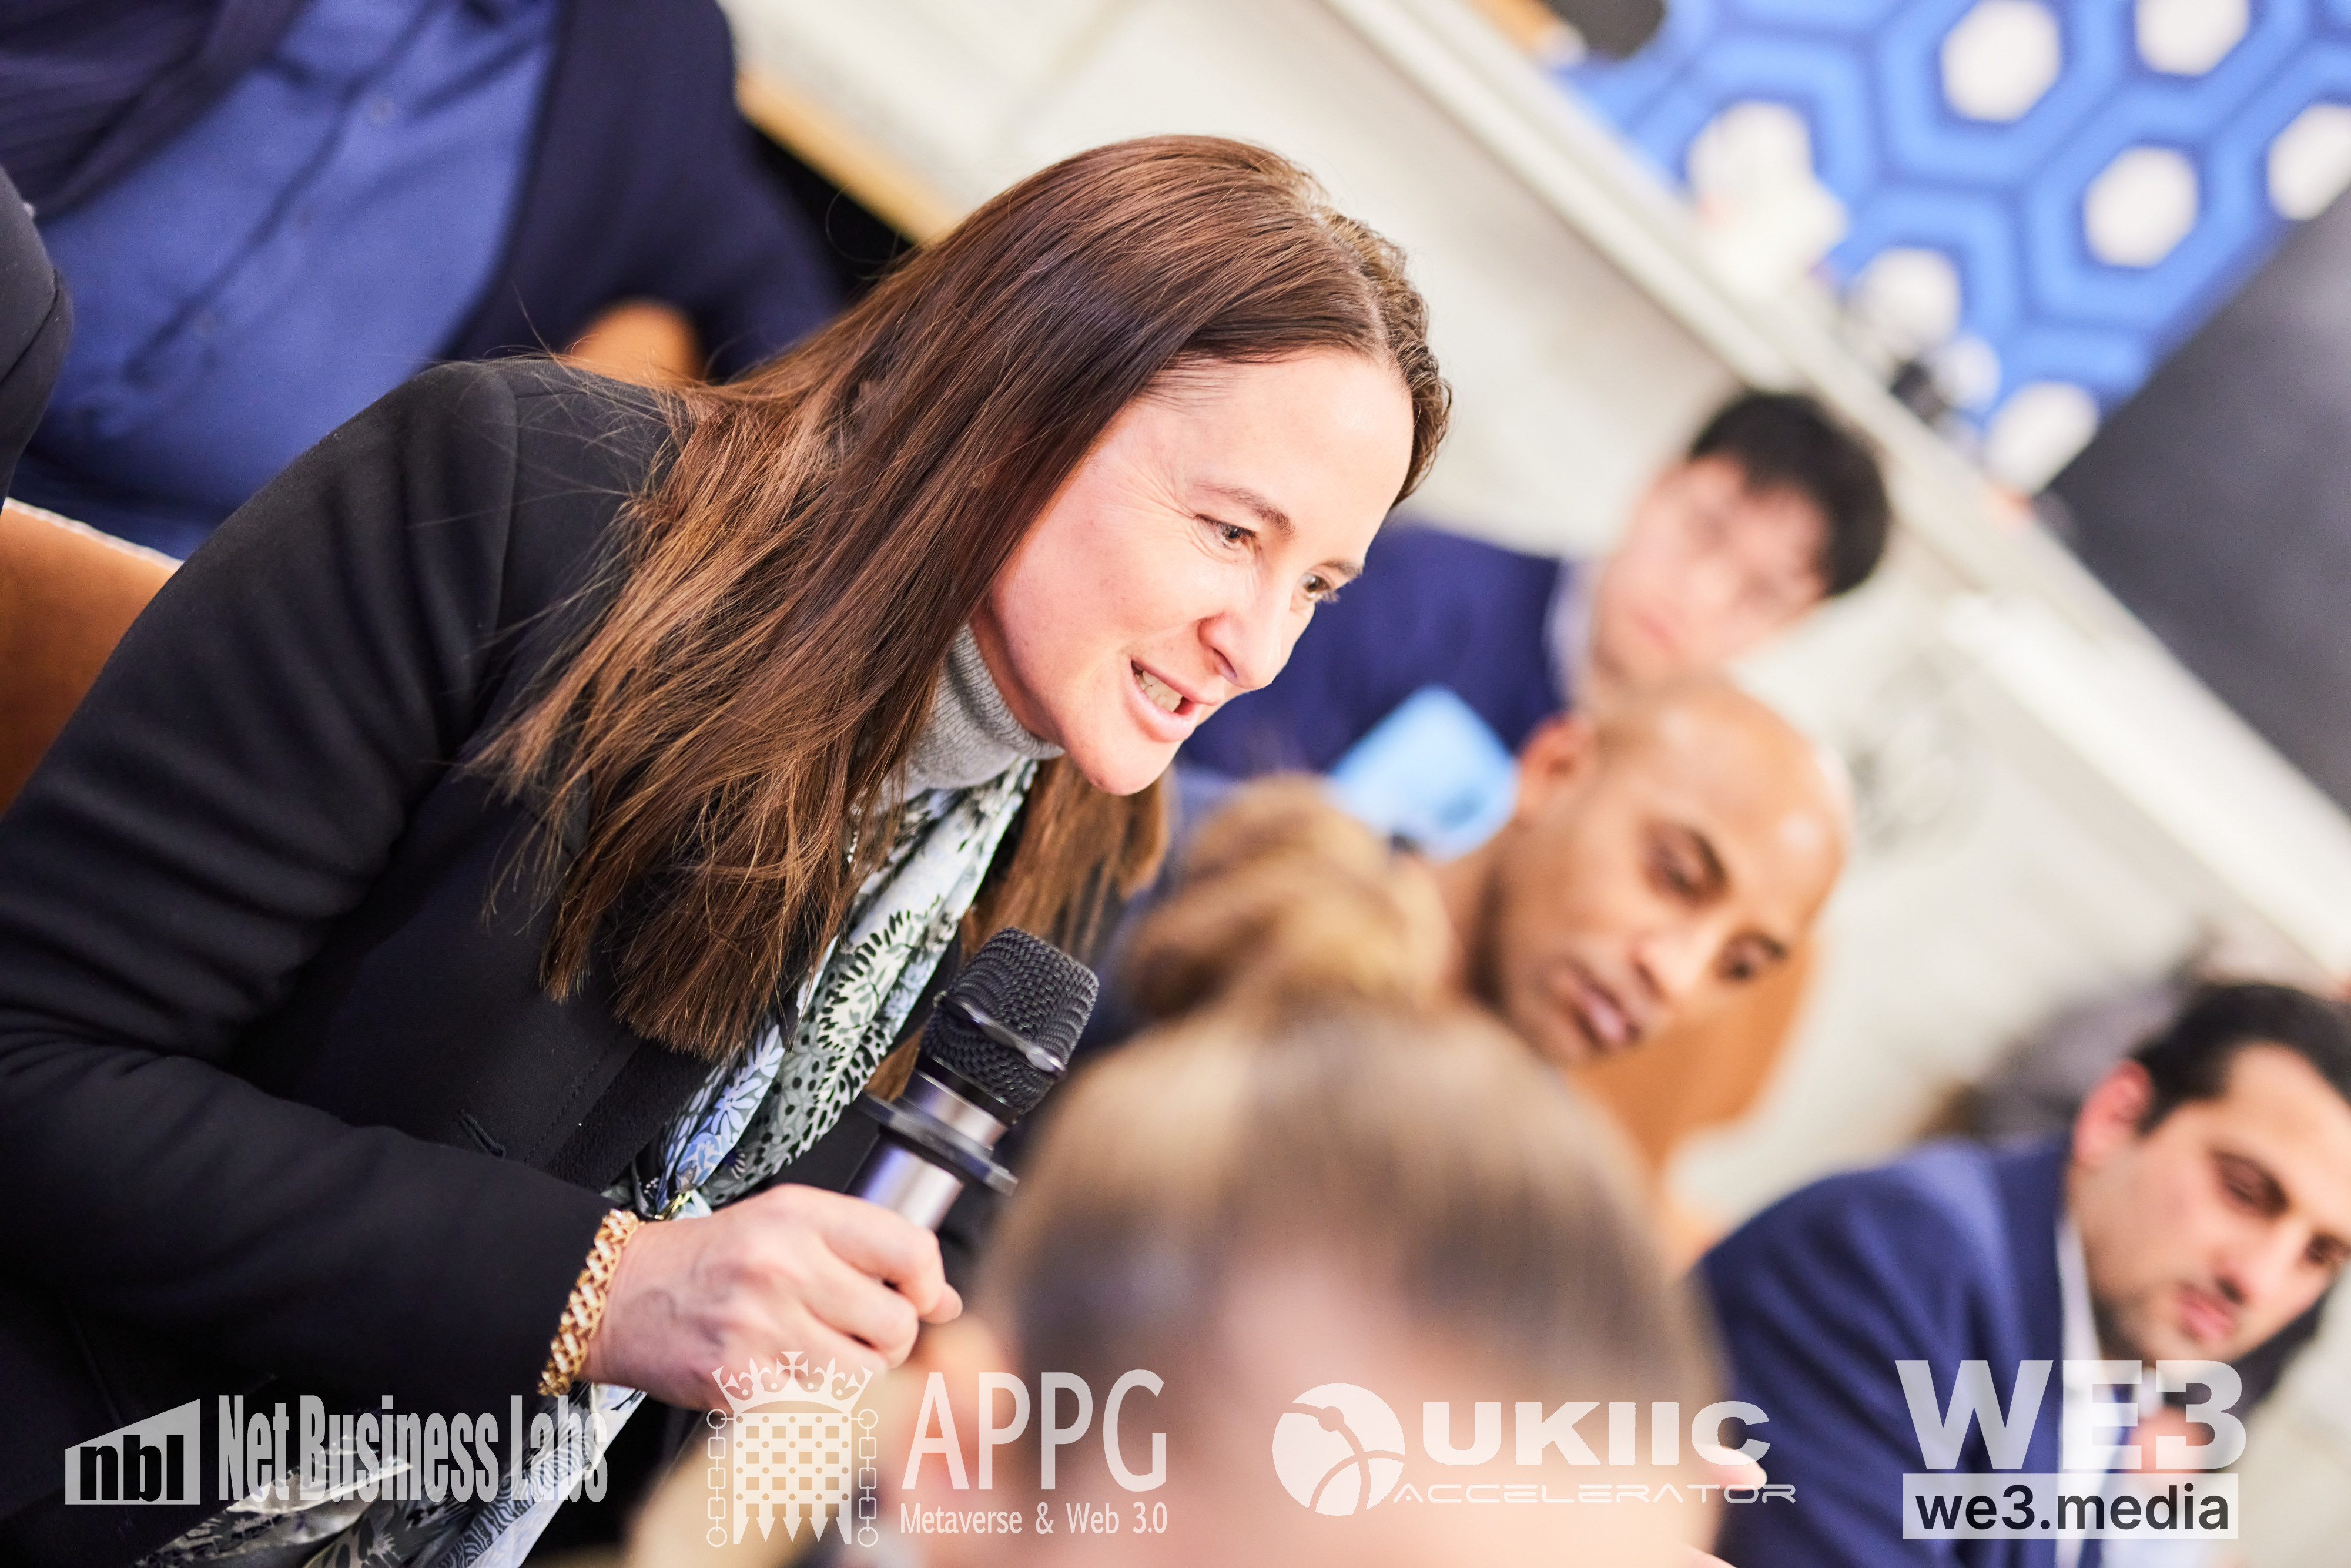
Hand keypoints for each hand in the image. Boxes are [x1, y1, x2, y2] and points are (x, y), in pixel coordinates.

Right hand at [579, 1185, 961, 1406]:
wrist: (621, 1294)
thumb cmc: (712, 1258)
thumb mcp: (791, 1224)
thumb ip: (872, 1251)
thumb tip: (946, 1301)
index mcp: (803, 1218)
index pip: (912, 1251)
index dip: (927, 1284)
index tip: (914, 1296)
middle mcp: (783, 1268)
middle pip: (896, 1326)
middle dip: (888, 1338)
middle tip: (857, 1331)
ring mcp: (760, 1329)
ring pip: (863, 1376)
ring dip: (854, 1376)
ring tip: (820, 1355)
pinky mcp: (739, 1383)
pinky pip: (818, 1409)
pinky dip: (815, 1403)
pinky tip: (790, 1376)